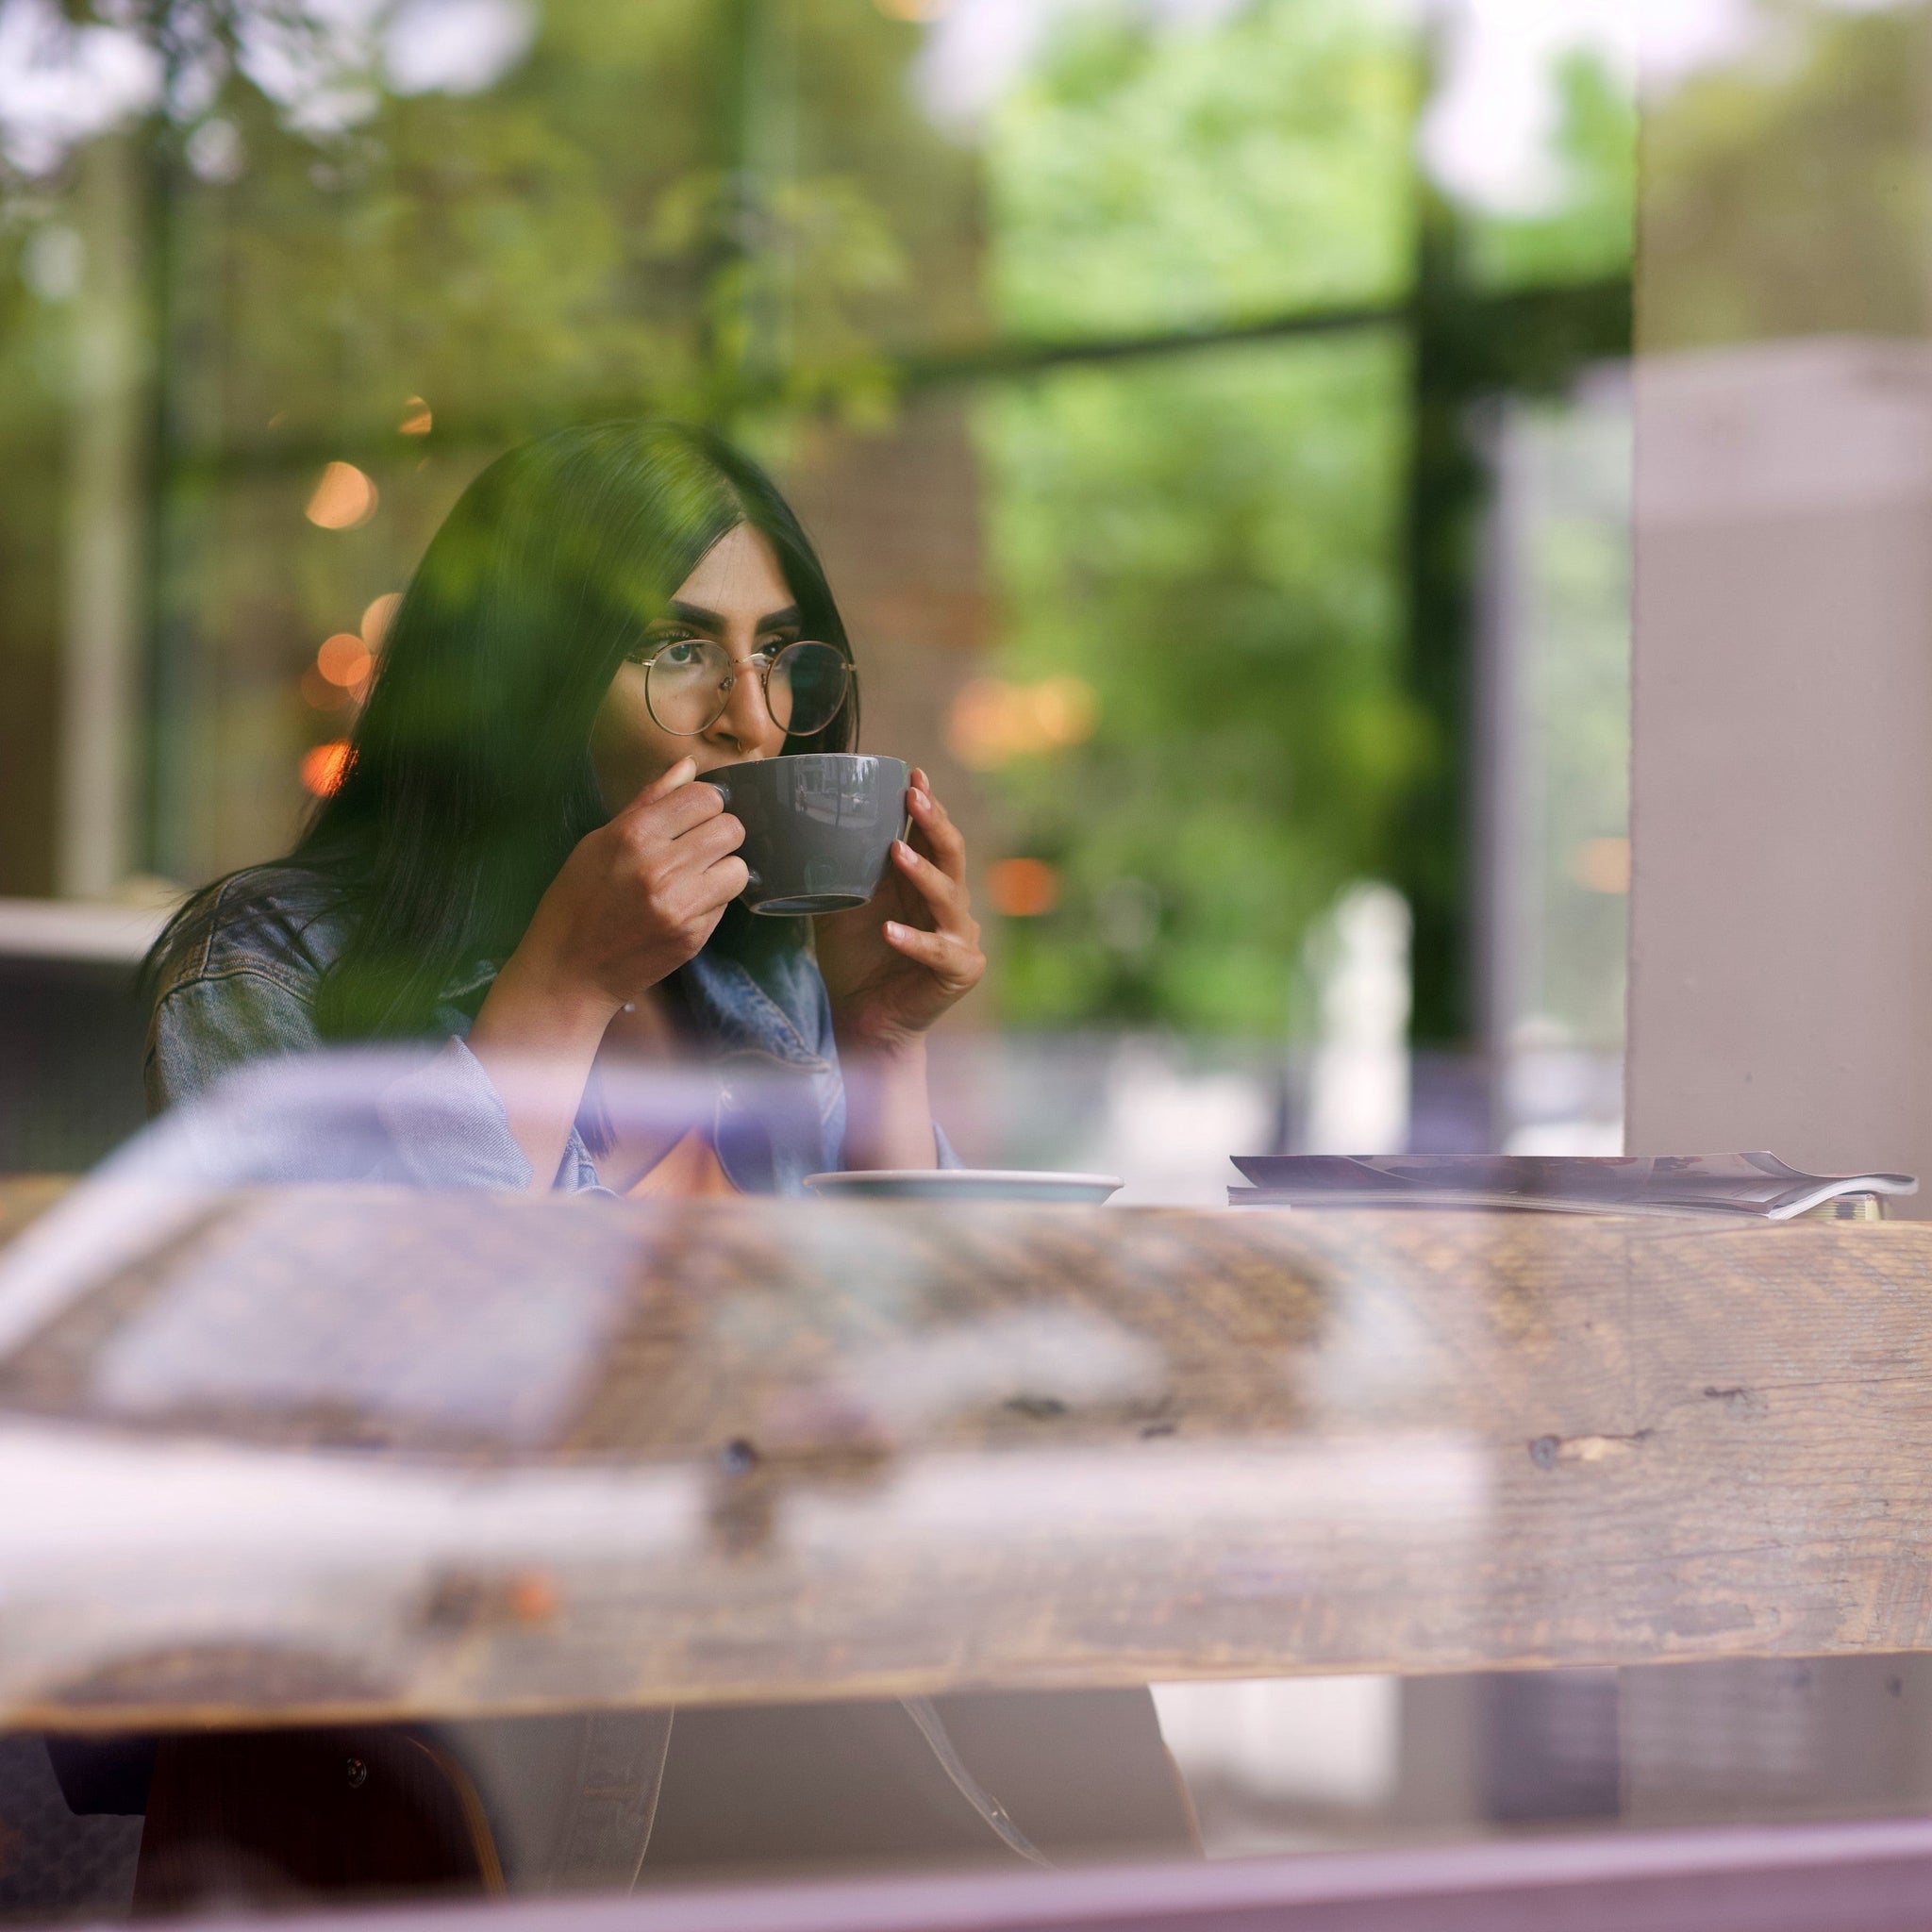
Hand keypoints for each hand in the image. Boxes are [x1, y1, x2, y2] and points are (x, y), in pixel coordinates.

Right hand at [501, 757, 747, 1019]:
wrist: (568, 971)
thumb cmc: (577, 901)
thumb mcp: (598, 842)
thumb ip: (648, 802)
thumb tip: (688, 766)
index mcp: (633, 835)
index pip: (705, 797)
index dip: (704, 804)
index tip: (693, 817)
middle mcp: (660, 867)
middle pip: (731, 828)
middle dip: (720, 834)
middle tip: (698, 848)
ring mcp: (680, 905)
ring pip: (739, 867)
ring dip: (724, 869)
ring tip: (696, 878)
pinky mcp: (693, 937)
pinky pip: (727, 904)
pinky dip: (713, 901)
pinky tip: (686, 906)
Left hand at [816, 768, 984, 1050]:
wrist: (865, 1018)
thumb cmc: (857, 959)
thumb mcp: (844, 905)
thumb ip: (840, 870)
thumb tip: (803, 825)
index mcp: (925, 884)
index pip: (932, 837)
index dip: (928, 806)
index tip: (913, 775)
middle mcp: (950, 904)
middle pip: (951, 855)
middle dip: (933, 823)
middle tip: (913, 796)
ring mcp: (960, 937)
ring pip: (949, 897)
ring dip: (923, 872)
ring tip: (897, 852)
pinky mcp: (959, 970)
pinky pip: (937, 951)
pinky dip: (912, 940)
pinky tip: (888, 931)